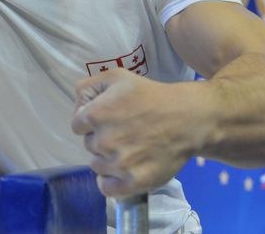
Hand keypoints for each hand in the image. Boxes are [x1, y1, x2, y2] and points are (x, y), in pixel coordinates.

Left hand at [71, 69, 203, 197]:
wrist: (188, 118)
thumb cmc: (150, 95)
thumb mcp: (116, 77)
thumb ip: (87, 87)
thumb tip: (76, 107)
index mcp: (96, 115)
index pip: (77, 125)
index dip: (91, 121)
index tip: (107, 118)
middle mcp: (104, 141)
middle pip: (88, 145)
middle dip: (100, 138)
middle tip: (122, 131)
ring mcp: (119, 164)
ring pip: (97, 166)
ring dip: (107, 159)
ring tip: (127, 148)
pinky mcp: (134, 182)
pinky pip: (107, 188)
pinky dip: (111, 181)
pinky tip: (121, 170)